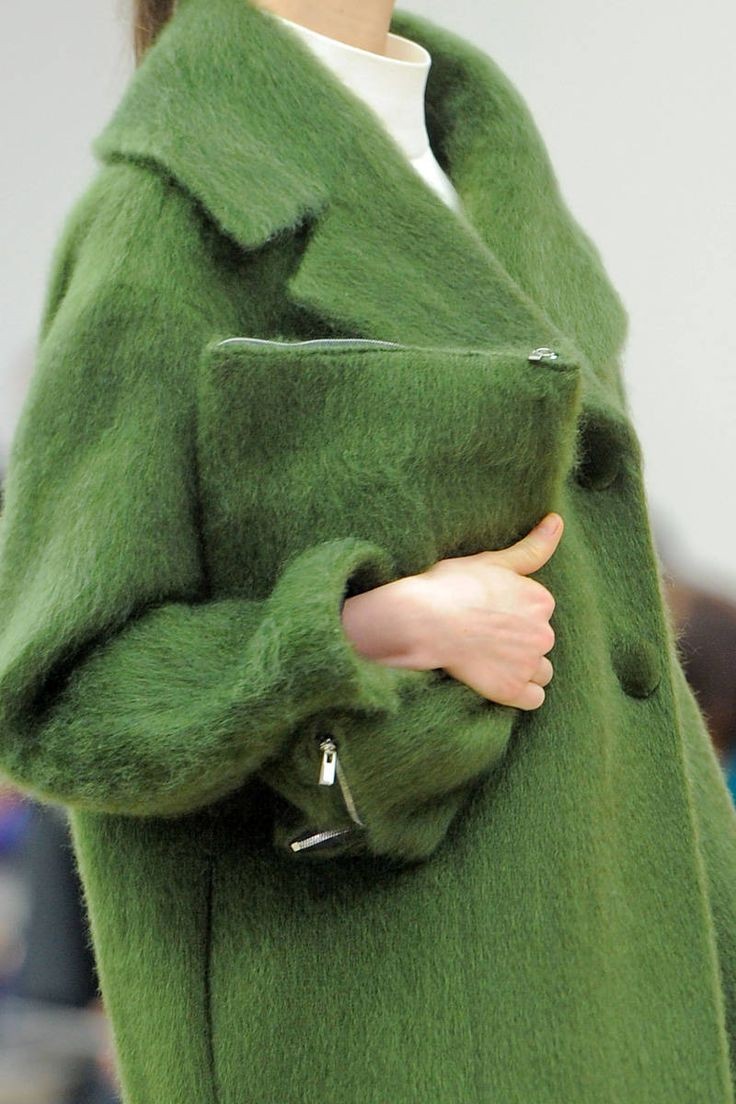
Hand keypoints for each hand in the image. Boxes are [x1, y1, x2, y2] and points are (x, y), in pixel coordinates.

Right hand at [341, 513, 562, 709]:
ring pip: (541, 671)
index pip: (539, 612)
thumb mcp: (493, 560)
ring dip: (524, 668)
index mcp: (541, 600)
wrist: (423, 619)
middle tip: (484, 635)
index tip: (489, 611)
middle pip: (540, 641)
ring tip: (491, 658)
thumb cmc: (452, 585)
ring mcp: (529, 664)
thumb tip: (557, 521)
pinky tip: (498, 680)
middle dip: (520, 641)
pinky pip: (534, 698)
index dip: (514, 613)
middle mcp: (544, 633)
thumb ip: (532, 547)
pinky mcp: (512, 690)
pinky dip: (520, 693)